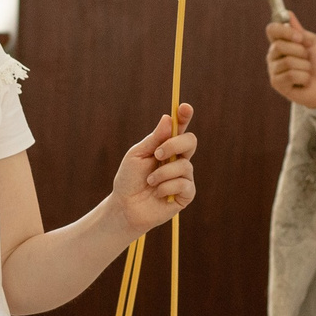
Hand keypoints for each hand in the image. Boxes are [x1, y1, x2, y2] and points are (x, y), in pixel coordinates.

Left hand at [111, 105, 196, 235]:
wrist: (125, 207)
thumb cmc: (129, 180)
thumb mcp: (137, 155)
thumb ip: (154, 139)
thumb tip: (168, 118)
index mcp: (166, 147)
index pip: (179, 128)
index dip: (184, 116)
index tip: (184, 107)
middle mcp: (178, 159)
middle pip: (190, 141)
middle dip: (175, 144)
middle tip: (157, 154)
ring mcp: (184, 176)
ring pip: (184, 165)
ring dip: (163, 173)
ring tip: (150, 182)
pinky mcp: (186, 194)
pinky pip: (184, 184)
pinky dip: (167, 187)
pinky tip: (158, 193)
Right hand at [265, 18, 315, 108]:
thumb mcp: (313, 43)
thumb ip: (300, 30)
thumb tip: (288, 13)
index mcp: (281, 42)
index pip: (271, 30)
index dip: (284, 31)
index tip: (299, 37)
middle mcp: (273, 55)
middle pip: (279, 46)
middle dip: (300, 51)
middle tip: (307, 58)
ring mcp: (273, 69)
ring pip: (288, 61)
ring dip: (305, 66)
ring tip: (307, 71)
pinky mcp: (277, 83)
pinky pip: (291, 75)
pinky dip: (304, 77)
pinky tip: (304, 81)